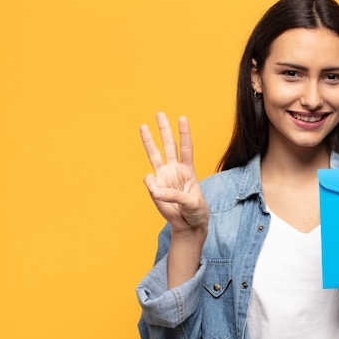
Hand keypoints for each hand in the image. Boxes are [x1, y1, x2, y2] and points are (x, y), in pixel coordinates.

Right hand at [139, 113, 208, 233]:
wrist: (188, 224)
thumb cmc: (196, 211)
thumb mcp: (193, 203)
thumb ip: (175, 195)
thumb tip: (156, 191)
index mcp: (188, 170)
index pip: (186, 148)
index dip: (184, 133)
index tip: (182, 118)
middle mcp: (175, 169)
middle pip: (169, 145)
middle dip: (164, 129)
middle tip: (159, 113)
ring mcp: (163, 177)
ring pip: (154, 155)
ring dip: (148, 141)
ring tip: (143, 126)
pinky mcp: (155, 188)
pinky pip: (149, 181)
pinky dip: (152, 185)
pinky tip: (157, 193)